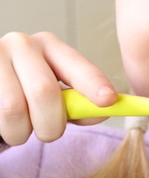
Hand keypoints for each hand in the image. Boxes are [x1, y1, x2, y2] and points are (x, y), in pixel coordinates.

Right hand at [0, 32, 116, 145]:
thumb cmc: (25, 92)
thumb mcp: (54, 93)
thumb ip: (77, 104)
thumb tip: (100, 113)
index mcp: (50, 46)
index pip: (77, 65)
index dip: (93, 84)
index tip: (108, 100)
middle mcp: (22, 44)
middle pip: (44, 92)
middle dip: (51, 125)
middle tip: (49, 133)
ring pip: (13, 109)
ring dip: (20, 132)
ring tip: (20, 128)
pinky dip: (3, 129)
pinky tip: (3, 121)